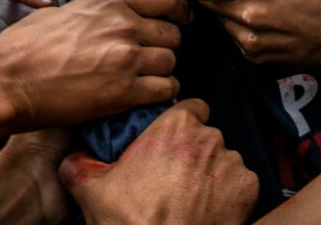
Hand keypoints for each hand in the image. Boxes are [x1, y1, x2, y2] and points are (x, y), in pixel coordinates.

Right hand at [0, 0, 190, 128]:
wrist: (3, 82)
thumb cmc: (22, 48)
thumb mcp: (62, 12)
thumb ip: (95, 10)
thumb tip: (108, 13)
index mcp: (109, 2)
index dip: (179, 10)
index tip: (182, 19)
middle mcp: (123, 25)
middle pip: (173, 34)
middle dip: (166, 47)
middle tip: (153, 59)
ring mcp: (126, 58)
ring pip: (171, 62)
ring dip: (163, 72)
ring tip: (147, 80)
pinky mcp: (125, 91)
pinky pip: (166, 89)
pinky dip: (162, 94)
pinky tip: (147, 96)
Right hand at [60, 99, 257, 224]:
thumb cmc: (130, 220)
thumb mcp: (92, 190)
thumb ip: (81, 165)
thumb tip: (72, 159)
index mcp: (175, 126)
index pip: (191, 107)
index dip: (182, 122)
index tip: (173, 140)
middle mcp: (209, 137)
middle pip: (206, 136)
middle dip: (194, 152)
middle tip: (174, 178)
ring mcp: (232, 161)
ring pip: (223, 160)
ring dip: (212, 173)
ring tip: (191, 198)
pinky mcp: (248, 186)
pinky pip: (240, 182)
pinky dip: (229, 193)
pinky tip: (209, 209)